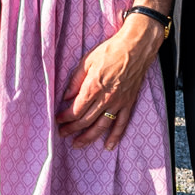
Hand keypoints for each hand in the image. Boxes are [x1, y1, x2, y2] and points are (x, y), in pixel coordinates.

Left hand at [57, 15, 162, 149]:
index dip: (65, 118)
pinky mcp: (129, 103)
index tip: (58, 120)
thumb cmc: (110, 51)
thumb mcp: (87, 61)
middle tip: (62, 134)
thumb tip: (65, 97)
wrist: (136, 47)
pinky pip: (122, 124)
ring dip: (88, 138)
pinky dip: (115, 136)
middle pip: (86, 120)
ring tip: (78, 144)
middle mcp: (106, 98)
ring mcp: (119, 103)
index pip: (76, 109)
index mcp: (93, 87)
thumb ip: (75, 81)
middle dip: (72, 129)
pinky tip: (108, 146)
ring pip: (102, 126)